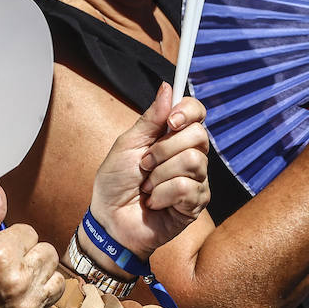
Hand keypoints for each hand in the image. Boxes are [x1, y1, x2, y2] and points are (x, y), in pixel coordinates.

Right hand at [0, 184, 64, 307]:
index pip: (30, 232)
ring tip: (17, 283)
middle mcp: (18, 282)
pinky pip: (48, 306)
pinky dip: (35, 303)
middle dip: (30, 256)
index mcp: (0, 255)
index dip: (14, 239)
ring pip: (56, 280)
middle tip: (9, 266)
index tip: (1, 249)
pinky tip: (13, 303)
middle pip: (48, 253)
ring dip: (40, 279)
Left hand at [89, 83, 209, 260]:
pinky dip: (162, 195)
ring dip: (160, 174)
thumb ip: (150, 119)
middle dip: (164, 150)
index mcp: (173, 137)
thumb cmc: (115, 183)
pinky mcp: (196, 202)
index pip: (197, 112)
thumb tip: (167, 87)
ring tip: (147, 187)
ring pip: (192, 161)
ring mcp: (196, 178)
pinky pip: (187, 187)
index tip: (171, 121)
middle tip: (144, 164)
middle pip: (199, 135)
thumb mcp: (127, 145)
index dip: (188, 111)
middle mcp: (190, 154)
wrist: (109, 220)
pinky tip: (155, 202)